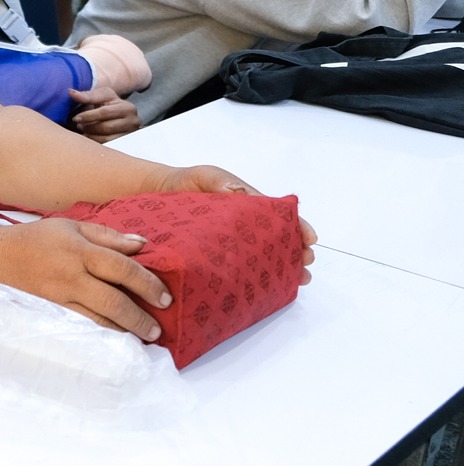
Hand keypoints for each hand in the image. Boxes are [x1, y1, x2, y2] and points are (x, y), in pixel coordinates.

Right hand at [0, 217, 169, 340]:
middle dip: (139, 316)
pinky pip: (82, 325)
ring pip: (98, 319)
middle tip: (158, 328)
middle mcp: (70, 276)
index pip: (121, 267)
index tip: (165, 297)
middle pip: (112, 300)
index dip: (146, 283)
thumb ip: (107, 235)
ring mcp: (59, 298)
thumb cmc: (34, 239)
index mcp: (78, 250)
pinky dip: (103, 333)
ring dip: (124, 330)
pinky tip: (117, 336)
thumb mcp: (70, 226)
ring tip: (144, 336)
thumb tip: (142, 244)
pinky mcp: (50, 312)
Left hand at [68, 87, 139, 141]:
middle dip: (89, 126)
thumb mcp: (101, 96)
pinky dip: (95, 143)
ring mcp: (130, 135)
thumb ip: (87, 95)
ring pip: (106, 138)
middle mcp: (133, 122)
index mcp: (127, 108)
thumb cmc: (108, 104)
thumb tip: (71, 92)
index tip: (76, 118)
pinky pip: (107, 146)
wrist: (118, 116)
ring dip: (91, 136)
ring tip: (83, 131)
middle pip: (106, 127)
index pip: (105, 112)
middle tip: (78, 126)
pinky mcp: (125, 144)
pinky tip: (89, 138)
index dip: (88, 115)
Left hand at [152, 162, 318, 279]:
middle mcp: (246, 225)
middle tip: (306, 263)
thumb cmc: (184, 183)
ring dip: (284, 267)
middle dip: (296, 251)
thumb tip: (240, 191)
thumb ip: (221, 183)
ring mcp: (234, 242)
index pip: (280, 216)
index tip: (310, 239)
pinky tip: (268, 287)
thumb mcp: (205, 177)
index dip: (298, 227)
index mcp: (249, 204)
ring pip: (265, 256)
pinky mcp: (218, 256)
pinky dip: (257, 277)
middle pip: (279, 239)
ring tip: (297, 279)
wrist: (156, 197)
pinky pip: (242, 267)